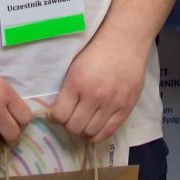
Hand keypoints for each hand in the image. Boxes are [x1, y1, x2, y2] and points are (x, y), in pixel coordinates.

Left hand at [49, 30, 147, 144]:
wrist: (124, 43)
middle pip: (74, 127)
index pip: (59, 115)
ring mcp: (111, 104)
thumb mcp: (75, 67)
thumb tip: (57, 112)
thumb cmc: (96, 52)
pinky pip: (109, 132)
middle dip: (69, 126)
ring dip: (83, 132)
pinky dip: (98, 136)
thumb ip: (68, 90)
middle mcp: (94, 96)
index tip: (55, 115)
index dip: (54, 118)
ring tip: (83, 125)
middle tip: (71, 119)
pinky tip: (94, 130)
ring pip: (90, 133)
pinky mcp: (125, 108)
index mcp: (77, 83)